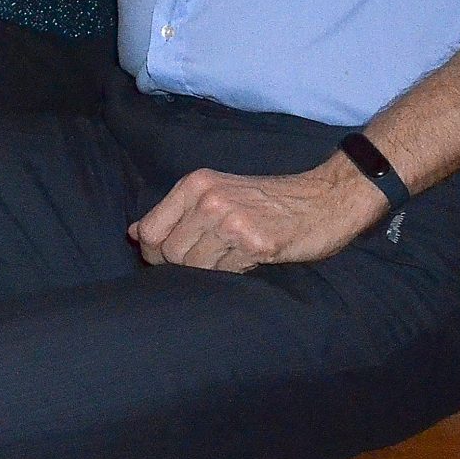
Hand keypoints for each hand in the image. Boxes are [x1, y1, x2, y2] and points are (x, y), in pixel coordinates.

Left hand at [129, 153, 386, 271]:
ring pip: (194, 267)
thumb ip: (175, 212)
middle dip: (180, 267)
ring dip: (209, 272)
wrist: (324, 198)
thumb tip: (134, 233)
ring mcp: (232, 221)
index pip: (150, 231)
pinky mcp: (256, 243)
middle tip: (206, 263)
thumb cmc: (268, 200)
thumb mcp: (216, 192)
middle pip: (169, 253)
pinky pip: (226, 274)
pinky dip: (233, 274)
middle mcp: (209, 200)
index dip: (152, 254)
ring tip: (229, 260)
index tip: (165, 261)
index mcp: (195, 184)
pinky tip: (248, 261)